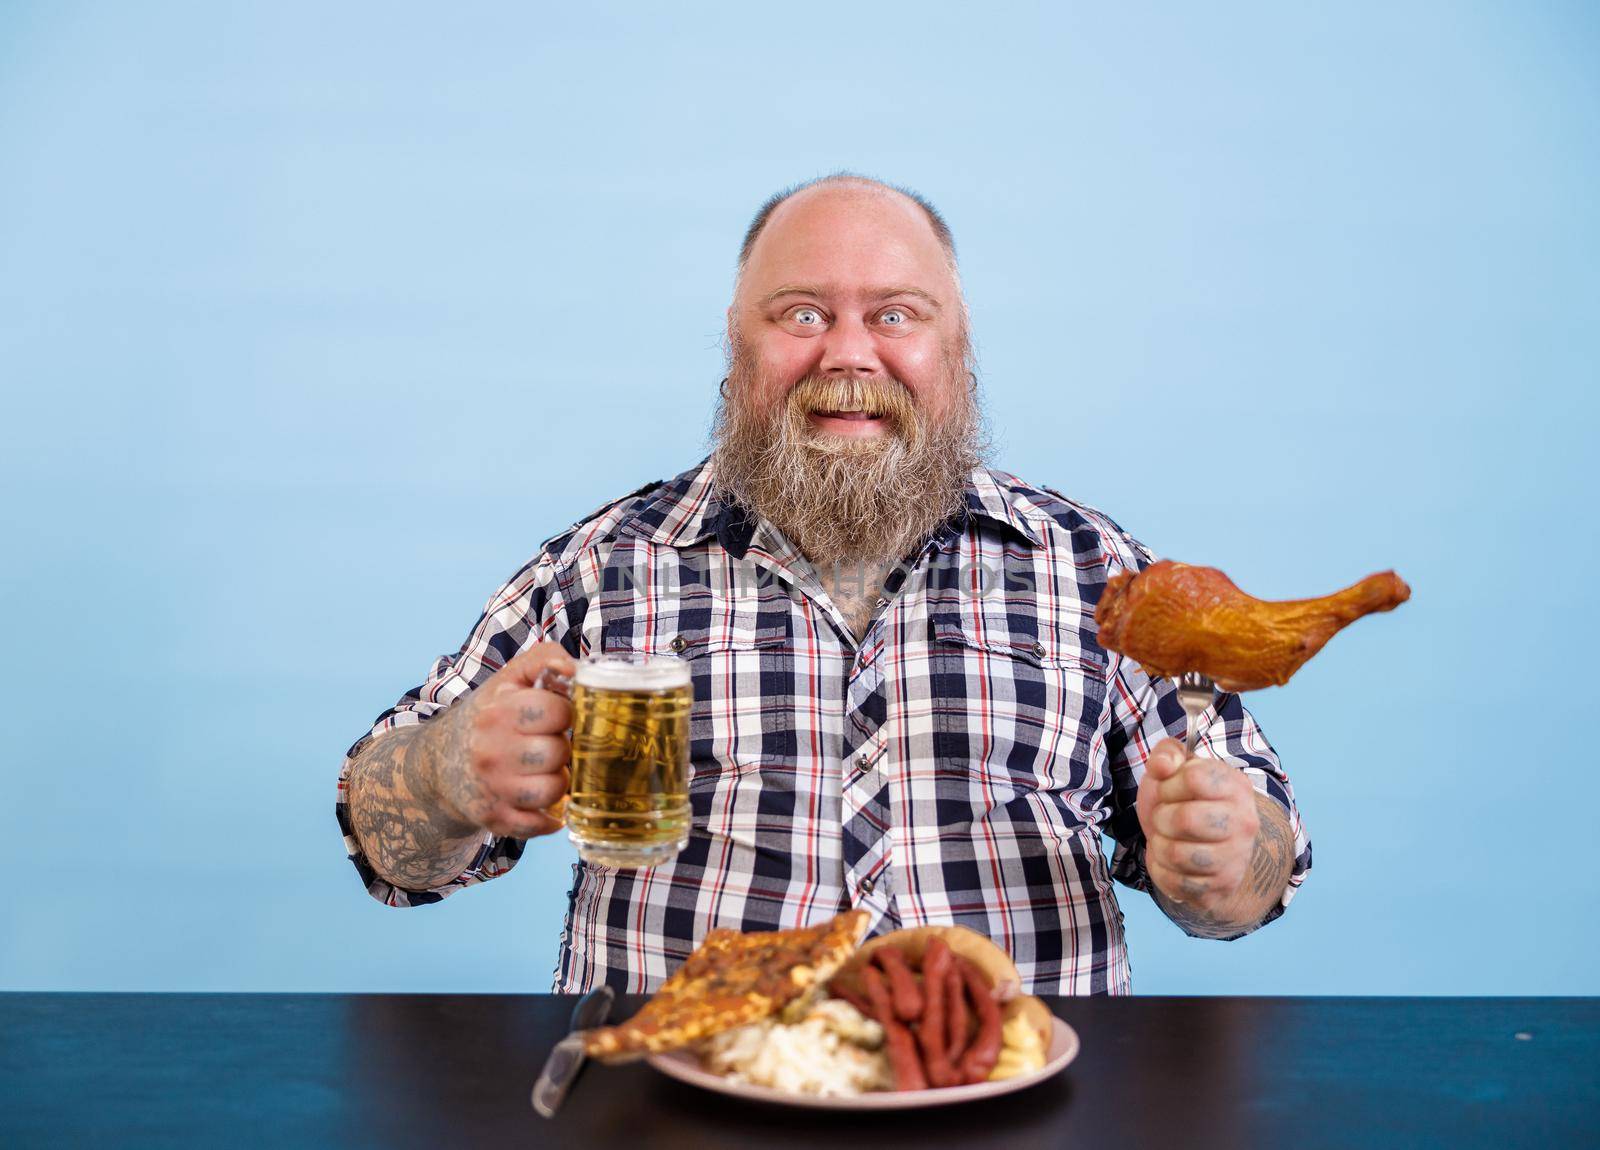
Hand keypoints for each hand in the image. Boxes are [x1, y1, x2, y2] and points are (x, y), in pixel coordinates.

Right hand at [430, 642, 576, 839]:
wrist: (439, 763)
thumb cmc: (488, 717)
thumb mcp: (508, 678)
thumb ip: (543, 658)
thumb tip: (574, 668)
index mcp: (498, 711)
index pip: (558, 711)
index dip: (566, 712)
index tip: (557, 715)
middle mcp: (490, 751)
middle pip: (558, 752)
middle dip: (562, 747)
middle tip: (550, 744)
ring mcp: (491, 788)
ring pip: (553, 790)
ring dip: (558, 781)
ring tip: (547, 770)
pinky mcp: (493, 818)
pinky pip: (538, 824)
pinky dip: (549, 816)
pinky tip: (543, 800)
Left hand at [1136, 737, 1260, 913]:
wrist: (1209, 847)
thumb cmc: (1188, 802)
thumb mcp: (1177, 770)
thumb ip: (1167, 754)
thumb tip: (1162, 765)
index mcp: (1236, 787)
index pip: (1193, 779)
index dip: (1168, 784)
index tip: (1168, 790)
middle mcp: (1244, 823)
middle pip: (1184, 819)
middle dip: (1161, 817)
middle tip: (1164, 818)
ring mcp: (1236, 858)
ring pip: (1177, 854)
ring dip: (1159, 845)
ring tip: (1166, 839)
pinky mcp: (1221, 887)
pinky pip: (1174, 882)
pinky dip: (1161, 870)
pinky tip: (1170, 861)